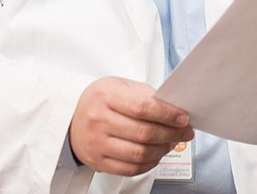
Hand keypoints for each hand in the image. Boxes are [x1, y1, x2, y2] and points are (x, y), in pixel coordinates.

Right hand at [69, 77, 193, 175]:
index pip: (143, 107)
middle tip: (185, 132)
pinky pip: (130, 169)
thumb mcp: (121, 86)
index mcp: (106, 96)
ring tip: (171, 143)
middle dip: (171, 134)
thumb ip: (146, 96)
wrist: (72, 117)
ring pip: (139, 154)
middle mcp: (98, 120)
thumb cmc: (102, 100)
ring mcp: (96, 143)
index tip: (184, 118)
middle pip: (144, 133)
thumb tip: (175, 111)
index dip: (167, 114)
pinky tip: (156, 155)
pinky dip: (149, 164)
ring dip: (163, 150)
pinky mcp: (97, 161)